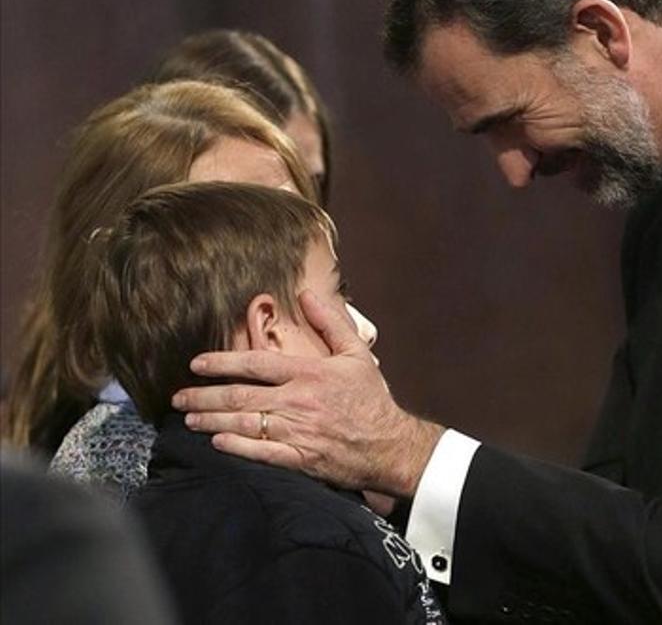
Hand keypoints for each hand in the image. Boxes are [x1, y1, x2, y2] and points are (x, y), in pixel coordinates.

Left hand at [171, 290, 443, 497]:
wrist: (391, 445)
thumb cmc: (372, 399)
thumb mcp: (356, 354)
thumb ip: (330, 322)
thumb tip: (307, 293)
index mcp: (309, 374)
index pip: (255, 363)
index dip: (221, 363)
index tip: (197, 364)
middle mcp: (298, 401)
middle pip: (239, 396)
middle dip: (203, 396)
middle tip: (178, 397)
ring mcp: (298, 431)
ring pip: (244, 424)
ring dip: (211, 421)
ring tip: (188, 419)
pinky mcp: (301, 458)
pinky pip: (261, 453)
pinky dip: (236, 448)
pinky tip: (216, 444)